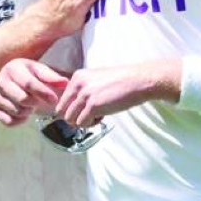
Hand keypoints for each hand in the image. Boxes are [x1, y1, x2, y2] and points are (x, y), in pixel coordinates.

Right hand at [0, 59, 68, 126]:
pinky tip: (24, 113)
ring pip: (16, 111)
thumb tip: (64, 83)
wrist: (16, 82)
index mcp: (13, 68)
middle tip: (39, 102)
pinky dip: (19, 120)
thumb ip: (52, 77)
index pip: (28, 83)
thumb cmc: (31, 76)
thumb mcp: (42, 72)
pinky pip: (8, 121)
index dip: (43, 93)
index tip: (54, 100)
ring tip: (31, 105)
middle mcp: (1, 81)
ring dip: (28, 111)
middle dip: (35, 103)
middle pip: (22, 99)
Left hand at [55, 60, 179, 125]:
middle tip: (89, 116)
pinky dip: (91, 124)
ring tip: (97, 115)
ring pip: (71, 119)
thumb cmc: (121, 82)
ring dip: (83, 122)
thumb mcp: (96, 80)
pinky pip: (82, 123)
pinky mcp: (93, 106)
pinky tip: (103, 116)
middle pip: (63, 112)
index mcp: (77, 77)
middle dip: (75, 117)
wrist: (138, 80)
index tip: (83, 111)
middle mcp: (78, 84)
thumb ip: (83, 90)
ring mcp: (85, 95)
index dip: (72, 110)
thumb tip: (74, 107)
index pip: (62, 100)